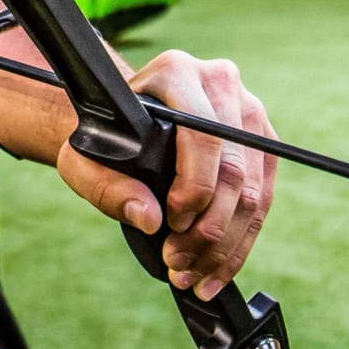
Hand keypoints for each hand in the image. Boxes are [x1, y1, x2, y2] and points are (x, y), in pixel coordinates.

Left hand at [56, 50, 276, 300]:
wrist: (126, 126)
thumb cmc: (103, 138)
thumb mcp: (84, 159)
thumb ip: (106, 187)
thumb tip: (149, 219)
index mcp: (177, 72)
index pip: (203, 135)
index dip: (194, 189)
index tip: (170, 226)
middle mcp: (221, 82)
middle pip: (234, 169)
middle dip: (208, 230)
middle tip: (178, 264)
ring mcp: (248, 111)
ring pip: (255, 191)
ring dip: (226, 245)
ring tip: (194, 276)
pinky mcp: (263, 141)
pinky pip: (264, 199)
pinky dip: (241, 242)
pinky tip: (218, 270)